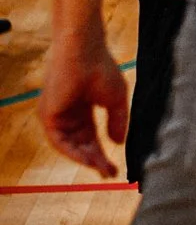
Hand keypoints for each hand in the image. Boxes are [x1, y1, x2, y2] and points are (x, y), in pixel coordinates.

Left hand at [40, 40, 127, 176]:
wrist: (84, 51)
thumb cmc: (101, 68)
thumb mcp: (116, 101)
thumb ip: (117, 122)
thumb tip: (118, 143)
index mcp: (81, 109)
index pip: (90, 137)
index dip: (102, 153)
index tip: (114, 168)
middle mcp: (66, 114)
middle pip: (80, 144)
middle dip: (95, 160)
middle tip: (109, 173)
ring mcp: (56, 115)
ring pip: (69, 146)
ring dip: (85, 159)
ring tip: (101, 169)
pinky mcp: (48, 115)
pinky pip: (59, 141)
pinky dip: (74, 152)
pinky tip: (89, 160)